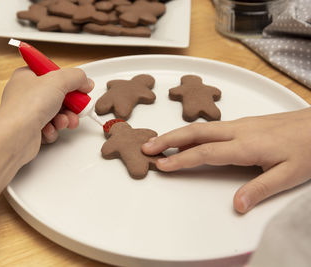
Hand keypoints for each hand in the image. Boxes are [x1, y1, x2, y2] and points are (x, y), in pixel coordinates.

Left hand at [0, 67, 93, 161]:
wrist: (15, 136)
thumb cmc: (26, 106)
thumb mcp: (58, 80)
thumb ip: (76, 77)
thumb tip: (85, 81)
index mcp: (28, 76)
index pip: (53, 73)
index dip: (68, 80)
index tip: (80, 86)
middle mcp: (27, 94)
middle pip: (58, 95)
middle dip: (71, 105)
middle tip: (77, 107)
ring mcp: (29, 112)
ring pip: (57, 113)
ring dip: (64, 118)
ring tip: (62, 121)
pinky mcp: (32, 130)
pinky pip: (51, 128)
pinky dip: (54, 130)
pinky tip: (49, 129)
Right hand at [142, 108, 310, 212]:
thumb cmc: (309, 148)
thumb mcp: (290, 174)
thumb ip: (260, 189)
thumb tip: (236, 206)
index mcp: (246, 145)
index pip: (205, 153)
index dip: (181, 160)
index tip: (161, 166)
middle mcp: (238, 131)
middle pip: (195, 133)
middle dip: (168, 140)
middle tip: (146, 147)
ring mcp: (239, 124)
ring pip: (200, 128)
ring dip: (176, 135)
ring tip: (158, 143)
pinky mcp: (243, 123)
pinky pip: (209, 127)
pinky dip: (190, 132)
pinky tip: (186, 138)